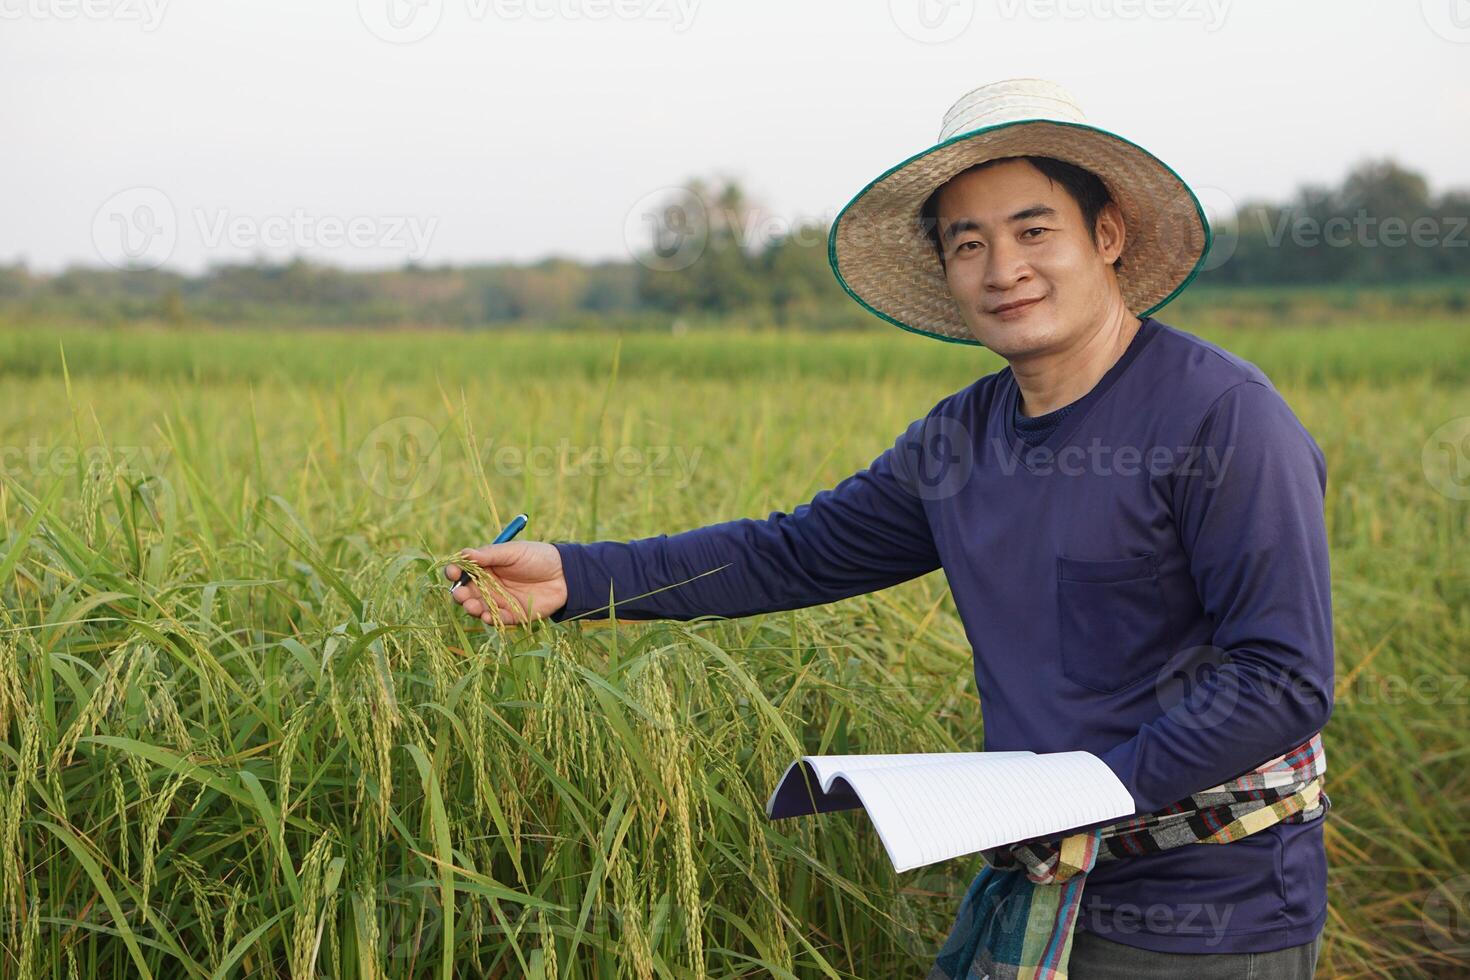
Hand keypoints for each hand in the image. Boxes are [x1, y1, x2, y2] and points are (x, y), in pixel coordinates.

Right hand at [444, 540, 568, 625]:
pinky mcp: (512, 615)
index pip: (463, 571)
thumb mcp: (513, 551)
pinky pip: (498, 619)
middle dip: (460, 594)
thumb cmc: (538, 557)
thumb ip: (490, 555)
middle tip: (461, 594)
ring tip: (473, 606)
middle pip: (466, 592)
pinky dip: (491, 619)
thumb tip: (464, 554)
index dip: (454, 572)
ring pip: (479, 607)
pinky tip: (488, 616)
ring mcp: (499, 601)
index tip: (452, 573)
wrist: (565, 574)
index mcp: (486, 567)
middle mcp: (489, 585)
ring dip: (473, 608)